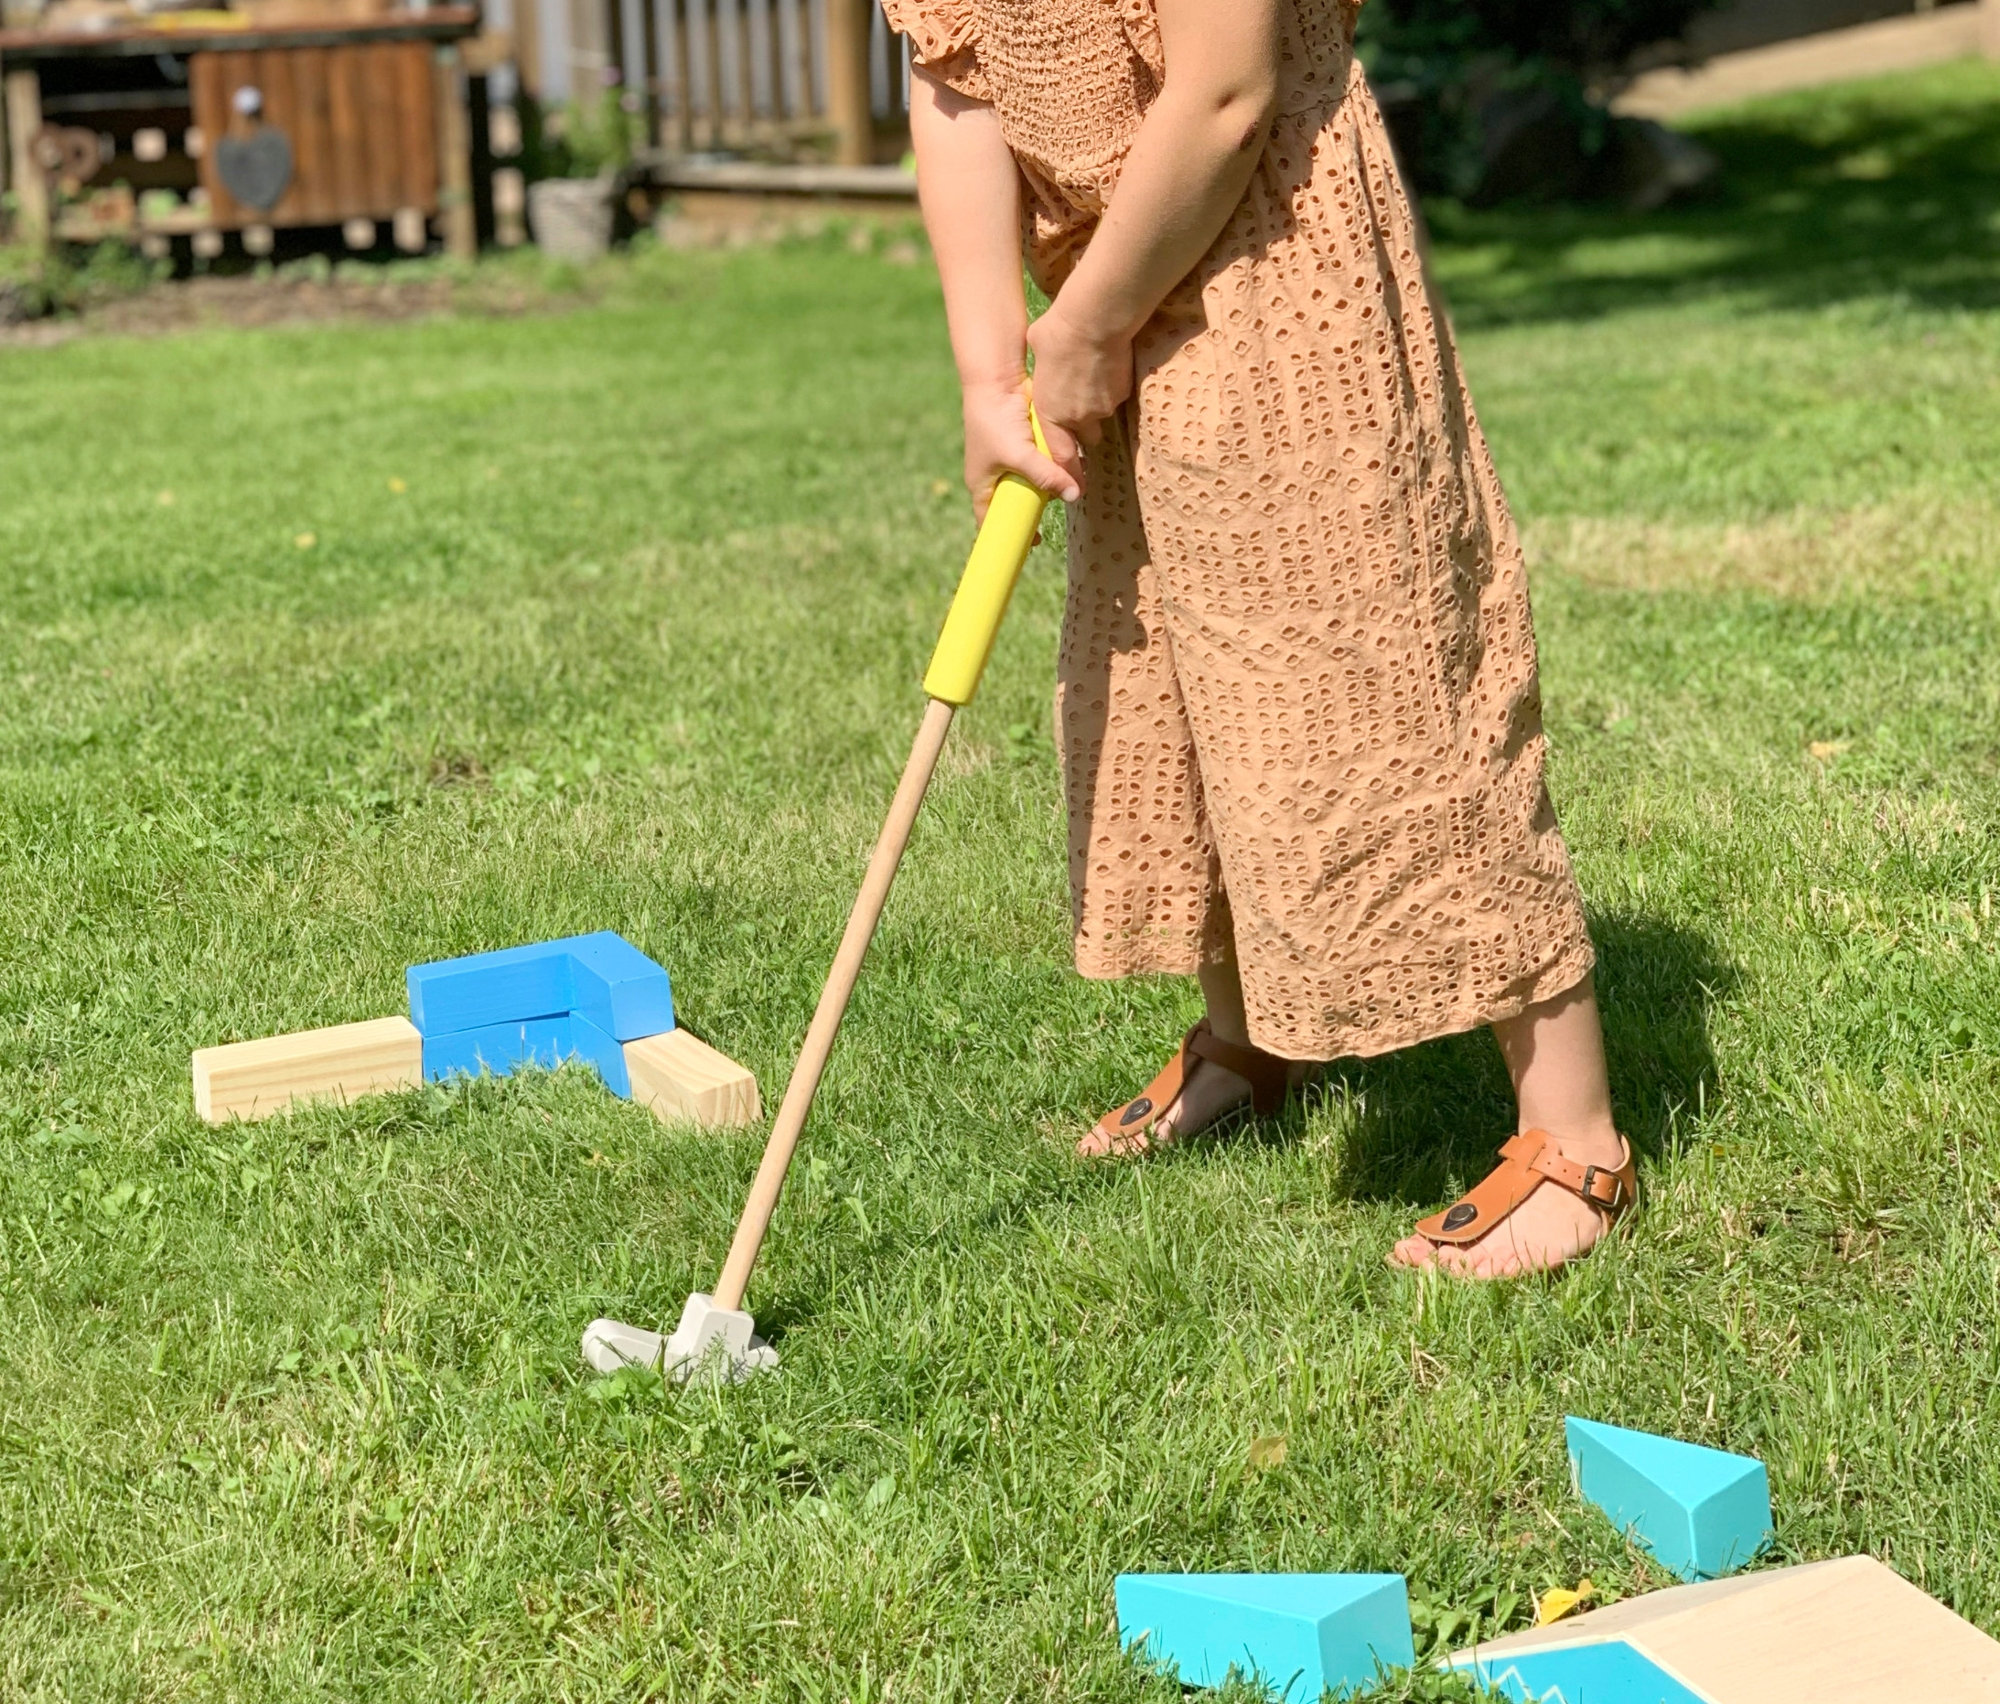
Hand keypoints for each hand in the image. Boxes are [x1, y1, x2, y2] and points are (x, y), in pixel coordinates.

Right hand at [961, 377, 1080, 522]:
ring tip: (1068, 485)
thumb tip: (1075, 495)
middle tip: (1055, 511)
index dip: (1009, 533)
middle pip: (1017, 500)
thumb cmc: (996, 422)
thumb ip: (1046, 477)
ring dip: (1049, 482)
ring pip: (1032, 479)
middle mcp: (993, 473)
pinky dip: (1053, 463)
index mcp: (982, 483)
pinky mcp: (1023, 440)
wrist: (995, 379)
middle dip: (1036, 506)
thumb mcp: (1020, 455)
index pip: (991, 519)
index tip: (1033, 544)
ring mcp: (1008, 456)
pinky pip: (1040, 459)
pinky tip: (1070, 463)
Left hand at [1024, 300, 1133, 480]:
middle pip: (1087, 438)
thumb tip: (1047, 362)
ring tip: (1095, 378)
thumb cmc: (1057, 332)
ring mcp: (1104, 407)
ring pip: (1103, 416)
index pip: (1061, 455)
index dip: (1066, 468)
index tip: (1072, 479)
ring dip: (1099, 405)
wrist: (1094, 321)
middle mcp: (1079, 417)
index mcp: (1051, 413)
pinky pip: (1117, 397)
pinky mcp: (1123, 393)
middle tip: (1083, 409)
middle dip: (1085, 429)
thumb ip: (1043, 371)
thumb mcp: (1037, 352)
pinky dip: (1112, 387)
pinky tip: (1108, 366)